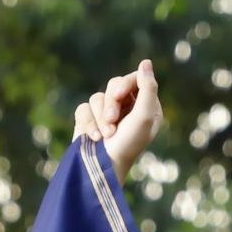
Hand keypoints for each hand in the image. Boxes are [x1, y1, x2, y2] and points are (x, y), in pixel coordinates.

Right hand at [72, 59, 162, 183]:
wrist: (103, 170)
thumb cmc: (128, 146)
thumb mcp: (143, 116)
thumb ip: (148, 88)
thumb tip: (146, 62)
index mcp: (145, 108)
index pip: (134, 80)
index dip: (125, 84)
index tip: (121, 95)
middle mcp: (127, 109)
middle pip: (114, 85)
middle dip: (111, 103)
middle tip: (111, 121)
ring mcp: (106, 115)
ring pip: (97, 97)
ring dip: (99, 118)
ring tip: (105, 136)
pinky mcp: (88, 121)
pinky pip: (83, 108)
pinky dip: (87, 123)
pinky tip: (93, 138)